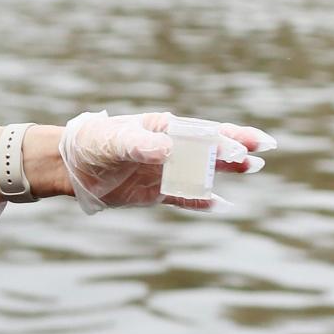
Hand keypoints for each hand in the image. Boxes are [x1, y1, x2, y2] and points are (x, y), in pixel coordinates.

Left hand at [59, 111, 276, 213]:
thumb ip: (141, 145)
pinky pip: (184, 197)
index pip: (200, 132)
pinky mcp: (155, 192)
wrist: (68, 167)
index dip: (226, 135)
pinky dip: (201, 201)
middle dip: (236, 147)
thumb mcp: (114, 141)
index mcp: (161, 129)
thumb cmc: (91, 143)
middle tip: (265, 149)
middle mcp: (168, 148)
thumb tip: (168, 150)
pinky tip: (221, 204)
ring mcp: (164, 170)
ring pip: (202, 171)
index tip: (248, 142)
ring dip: (224, 170)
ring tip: (253, 166)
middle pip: (208, 148)